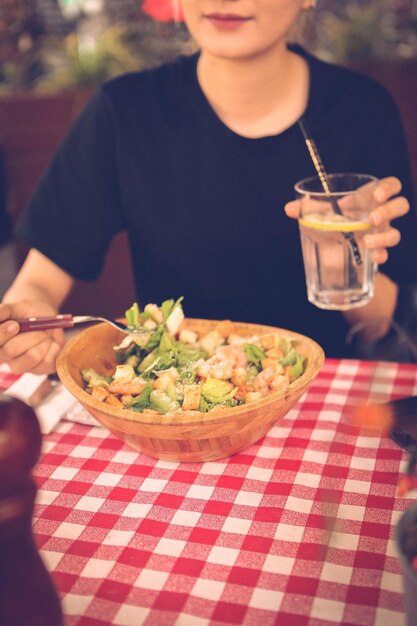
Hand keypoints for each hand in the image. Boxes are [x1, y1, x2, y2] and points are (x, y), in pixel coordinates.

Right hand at [0, 301, 65, 374]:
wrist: (45, 318)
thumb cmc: (27, 313)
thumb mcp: (17, 307)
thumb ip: (4, 310)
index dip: (3, 334)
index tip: (15, 325)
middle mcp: (3, 357)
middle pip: (11, 350)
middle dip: (29, 334)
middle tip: (37, 324)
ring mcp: (19, 366)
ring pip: (32, 356)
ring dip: (42, 339)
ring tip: (44, 332)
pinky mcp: (38, 371)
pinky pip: (47, 362)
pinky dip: (53, 347)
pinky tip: (50, 342)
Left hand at [285, 176, 408, 263]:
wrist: (335, 251)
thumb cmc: (332, 223)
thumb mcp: (321, 215)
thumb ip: (307, 209)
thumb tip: (289, 208)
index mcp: (368, 200)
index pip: (391, 186)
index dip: (389, 188)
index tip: (376, 197)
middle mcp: (380, 215)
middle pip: (401, 206)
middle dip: (390, 211)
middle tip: (371, 220)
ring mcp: (380, 234)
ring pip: (396, 233)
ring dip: (384, 237)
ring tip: (365, 241)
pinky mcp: (377, 252)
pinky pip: (386, 254)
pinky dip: (380, 255)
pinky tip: (372, 258)